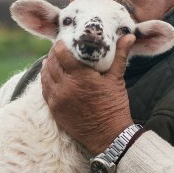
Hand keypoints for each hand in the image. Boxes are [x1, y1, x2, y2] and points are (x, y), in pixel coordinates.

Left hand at [41, 33, 135, 155]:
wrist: (108, 136)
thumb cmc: (114, 107)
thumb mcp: (117, 79)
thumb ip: (119, 56)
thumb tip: (129, 36)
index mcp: (81, 77)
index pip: (62, 54)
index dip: (61, 44)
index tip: (64, 40)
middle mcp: (66, 87)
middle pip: (52, 62)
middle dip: (54, 53)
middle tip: (59, 48)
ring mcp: (58, 99)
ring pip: (45, 75)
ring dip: (48, 65)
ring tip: (53, 59)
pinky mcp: (54, 109)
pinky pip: (45, 89)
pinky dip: (46, 79)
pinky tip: (50, 74)